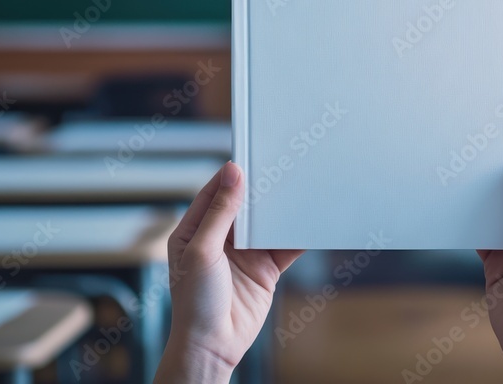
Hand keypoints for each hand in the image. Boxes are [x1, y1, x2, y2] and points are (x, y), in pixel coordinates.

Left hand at [155, 162, 303, 383]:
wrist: (214, 346)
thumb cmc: (194, 303)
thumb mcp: (203, 250)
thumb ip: (220, 212)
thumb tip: (232, 173)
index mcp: (194, 230)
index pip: (214, 193)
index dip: (232, 175)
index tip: (252, 156)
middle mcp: (219, 239)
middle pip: (244, 205)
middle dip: (262, 190)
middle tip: (281, 168)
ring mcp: (244, 254)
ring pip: (267, 223)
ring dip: (280, 211)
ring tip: (298, 190)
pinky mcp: (265, 269)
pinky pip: (285, 246)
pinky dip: (296, 235)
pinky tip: (309, 222)